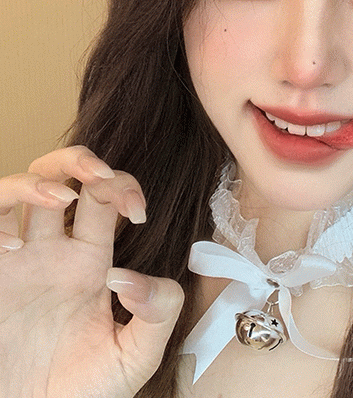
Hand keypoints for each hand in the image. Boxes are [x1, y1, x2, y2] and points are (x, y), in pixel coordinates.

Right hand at [0, 145, 183, 397]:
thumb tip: (131, 275)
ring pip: (17, 190)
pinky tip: (13, 246)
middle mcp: (52, 252)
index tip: (138, 211)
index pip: (106, 198)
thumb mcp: (135, 357)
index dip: (124, 188)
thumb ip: (157, 313)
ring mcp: (15, 262)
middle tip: (99, 176)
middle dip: (81, 161)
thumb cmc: (83, 393)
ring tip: (59, 198)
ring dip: (37, 181)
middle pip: (61, 176)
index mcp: (89, 260)